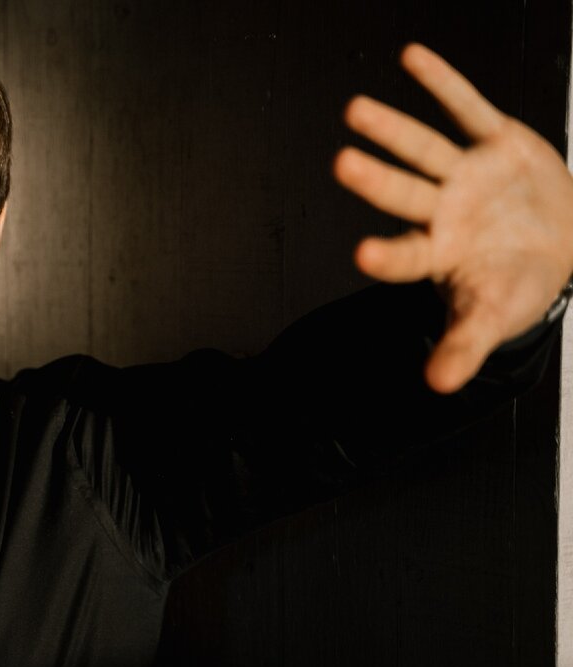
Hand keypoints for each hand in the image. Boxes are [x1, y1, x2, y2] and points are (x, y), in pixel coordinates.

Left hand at [333, 43, 572, 392]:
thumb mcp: (496, 315)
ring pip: (425, 148)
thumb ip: (464, 344)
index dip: (388, 255)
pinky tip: (411, 58)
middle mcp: (442, 210)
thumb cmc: (517, 283)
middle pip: (404, 193)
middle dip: (376, 180)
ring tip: (355, 111)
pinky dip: (443, 84)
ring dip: (394, 128)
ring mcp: (465, 174)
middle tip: (340, 163)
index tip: (364, 254)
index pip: (406, 255)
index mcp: (439, 254)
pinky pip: (466, 108)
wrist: (563, 244)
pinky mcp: (495, 142)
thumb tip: (437, 385)